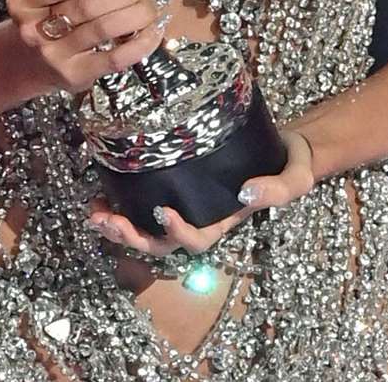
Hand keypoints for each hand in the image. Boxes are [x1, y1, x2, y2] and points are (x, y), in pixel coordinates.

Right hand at [6, 0, 165, 94]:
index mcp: (25, 2)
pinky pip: (114, 58)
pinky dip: (139, 44)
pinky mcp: (75, 76)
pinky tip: (152, 32)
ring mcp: (54, 55)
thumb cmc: (43, 23)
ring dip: (137, 12)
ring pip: (104, 27)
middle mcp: (35, 29)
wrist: (25, 65)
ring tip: (152, 5)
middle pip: (89, 3)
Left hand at [87, 128, 314, 255]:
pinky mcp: (175, 179)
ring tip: (93, 211)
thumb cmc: (290, 165)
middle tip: (105, 219)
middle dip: (131, 235)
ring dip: (117, 222)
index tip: (162, 211)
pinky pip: (144, 198)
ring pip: (145, 226)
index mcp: (223, 221)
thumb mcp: (294, 180)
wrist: (286, 145)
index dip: (177, 232)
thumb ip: (276, 190)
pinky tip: (102, 188)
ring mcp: (186, 200)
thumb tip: (245, 192)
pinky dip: (121, 197)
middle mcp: (200, 216)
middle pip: (161, 241)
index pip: (197, 240)